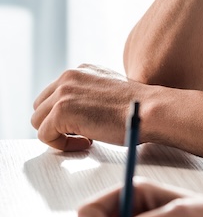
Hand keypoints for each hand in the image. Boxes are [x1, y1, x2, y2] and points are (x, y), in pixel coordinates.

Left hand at [31, 64, 153, 150]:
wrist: (149, 110)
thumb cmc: (139, 108)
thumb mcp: (111, 91)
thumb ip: (92, 95)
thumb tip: (82, 113)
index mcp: (80, 71)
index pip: (54, 94)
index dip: (65, 116)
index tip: (86, 125)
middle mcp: (68, 77)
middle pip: (40, 107)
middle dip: (56, 124)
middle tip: (83, 134)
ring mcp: (62, 93)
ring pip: (38, 121)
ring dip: (58, 134)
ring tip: (85, 139)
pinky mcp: (61, 111)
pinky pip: (45, 135)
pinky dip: (62, 145)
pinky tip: (87, 143)